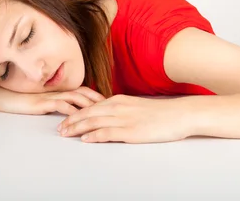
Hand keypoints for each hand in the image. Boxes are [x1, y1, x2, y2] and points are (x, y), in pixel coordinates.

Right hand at [0, 85, 105, 115]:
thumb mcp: (44, 103)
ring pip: (76, 98)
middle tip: (114, 108)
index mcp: (60, 90)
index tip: (112, 104)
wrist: (4, 97)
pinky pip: (61, 105)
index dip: (98, 96)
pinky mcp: (43, 102)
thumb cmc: (23, 101)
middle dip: (100, 100)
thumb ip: (58, 104)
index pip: (84, 90)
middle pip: (85, 92)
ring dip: (89, 105)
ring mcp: (51, 96)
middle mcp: (58, 91)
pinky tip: (80, 117)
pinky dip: (72, 111)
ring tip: (102, 113)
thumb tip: (73, 113)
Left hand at [56, 94, 189, 142]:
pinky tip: (85, 140)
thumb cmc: (161, 113)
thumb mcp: (137, 107)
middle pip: (88, 113)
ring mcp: (124, 118)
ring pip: (94, 122)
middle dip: (71, 121)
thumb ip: (122, 110)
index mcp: (119, 100)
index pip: (91, 106)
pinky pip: (108, 133)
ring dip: (77, 128)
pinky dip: (94, 136)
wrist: (180, 114)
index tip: (65, 119)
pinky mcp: (131, 130)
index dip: (76, 113)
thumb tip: (110, 117)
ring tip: (66, 134)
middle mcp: (118, 107)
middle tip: (59, 129)